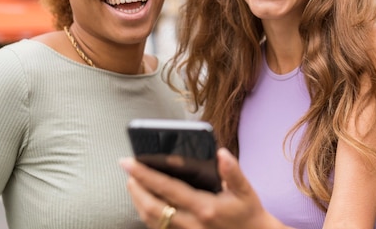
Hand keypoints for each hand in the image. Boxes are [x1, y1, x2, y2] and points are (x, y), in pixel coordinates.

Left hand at [121, 148, 282, 228]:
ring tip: (133, 182)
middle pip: (151, 207)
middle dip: (135, 187)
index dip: (145, 174)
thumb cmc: (248, 213)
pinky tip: (145, 202)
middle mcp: (191, 224)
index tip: (130, 162)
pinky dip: (146, 214)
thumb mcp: (245, 191)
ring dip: (137, 200)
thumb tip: (221, 153)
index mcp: (204, 207)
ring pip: (151, 220)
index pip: (167, 189)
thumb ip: (232, 172)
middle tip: (127, 169)